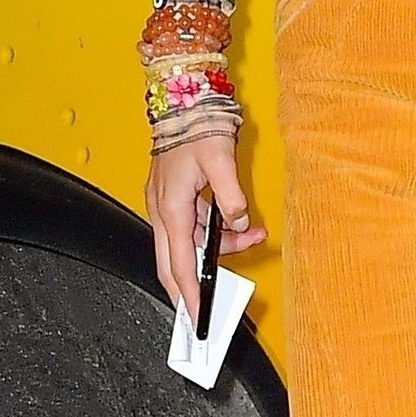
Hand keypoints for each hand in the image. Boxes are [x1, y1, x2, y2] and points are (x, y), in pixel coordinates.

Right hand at [145, 133, 267, 319]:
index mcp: (171, 209)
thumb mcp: (221, 161)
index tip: (197, 318)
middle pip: (175, 263)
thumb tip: (240, 222)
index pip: (180, 265)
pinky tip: (237, 222)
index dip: (190, 295)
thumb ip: (232, 197)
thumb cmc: (196, 124)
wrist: (183, 98)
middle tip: (210, 306)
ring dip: (217, 247)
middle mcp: (163, 210)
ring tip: (252, 236)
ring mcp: (166, 203)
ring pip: (189, 242)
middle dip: (193, 286)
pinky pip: (192, 225)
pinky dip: (213, 230)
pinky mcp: (173, 195)